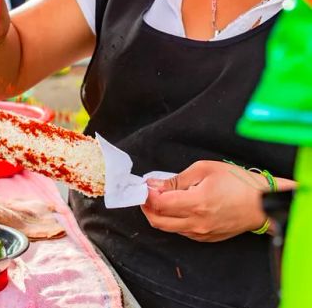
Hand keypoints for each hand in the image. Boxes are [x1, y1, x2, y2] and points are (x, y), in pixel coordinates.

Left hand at [141, 160, 276, 241]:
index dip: (146, 195)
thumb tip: (154, 185)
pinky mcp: (206, 238)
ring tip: (161, 199)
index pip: (159, 204)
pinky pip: (181, 231)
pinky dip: (173, 220)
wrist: (264, 203)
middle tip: (146, 194)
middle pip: (157, 221)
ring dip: (159, 214)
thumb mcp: (205, 170)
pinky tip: (178, 208)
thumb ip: (176, 179)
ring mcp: (201, 233)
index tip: (144, 186)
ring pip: (168, 228)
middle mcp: (197, 223)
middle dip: (146, 207)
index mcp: (196, 204)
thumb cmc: (239, 182)